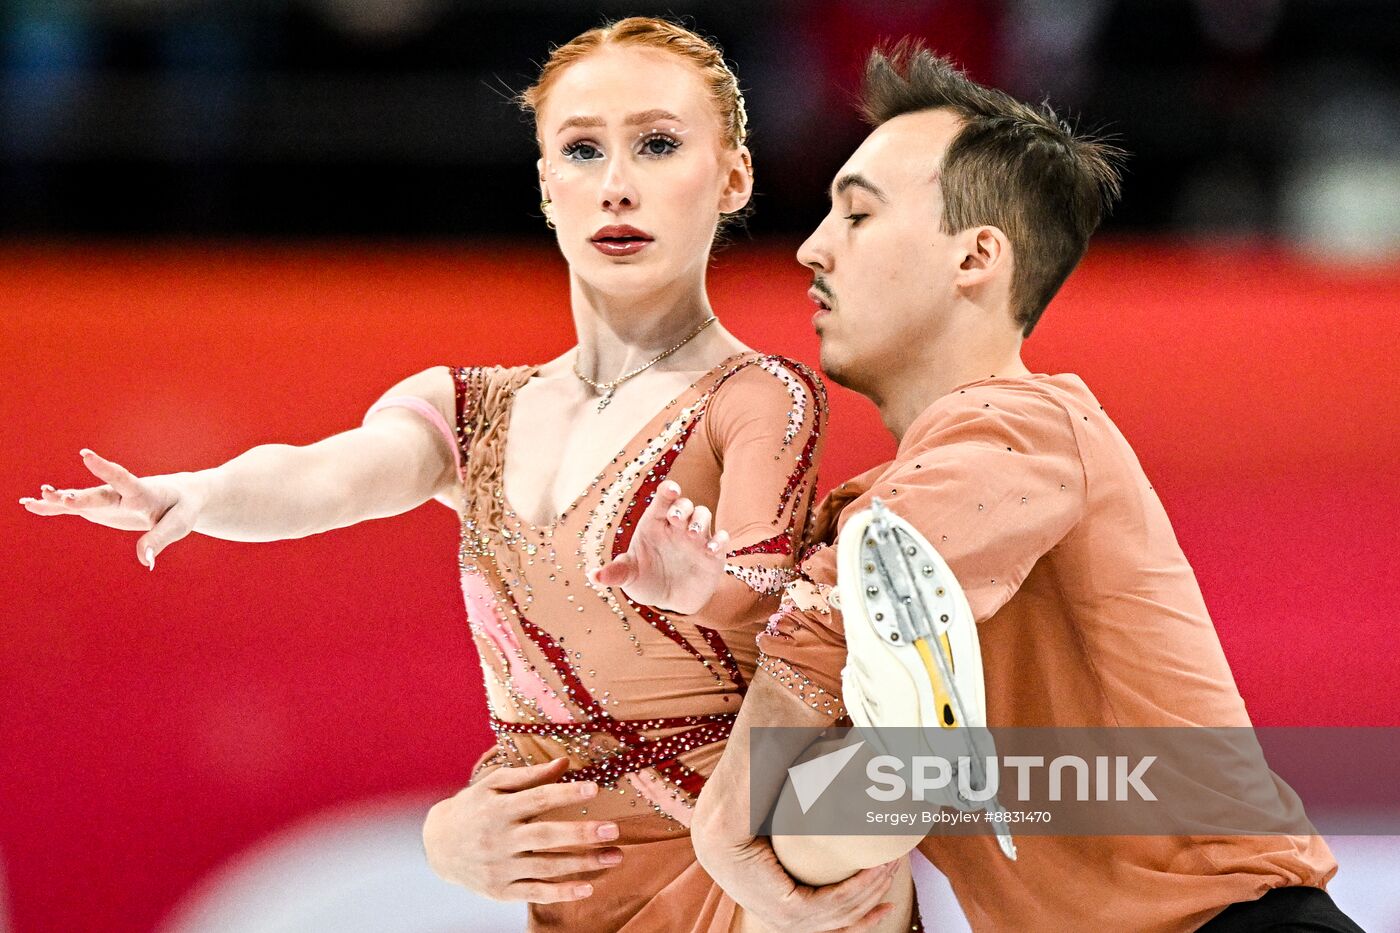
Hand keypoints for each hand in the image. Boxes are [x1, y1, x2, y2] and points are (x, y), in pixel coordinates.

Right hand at [18, 449, 204, 570]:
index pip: (124, 479)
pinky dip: (53, 508)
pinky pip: (73, 508)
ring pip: (80, 498)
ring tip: (36, 497)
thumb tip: (146, 561)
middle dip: (80, 497)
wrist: (177, 496)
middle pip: (98, 494)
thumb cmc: (181, 509)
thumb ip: (160, 539)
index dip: (105, 468)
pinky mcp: (99, 508)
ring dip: (59, 498)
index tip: (86, 456)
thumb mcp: (179, 524)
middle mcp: (120, 493)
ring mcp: (107, 500)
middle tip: (60, 497)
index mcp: (142, 492)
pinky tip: (30, 505)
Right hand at [423, 757, 625, 902]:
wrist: (438, 845)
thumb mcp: (494, 785)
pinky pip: (535, 893)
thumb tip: (565, 763)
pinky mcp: (501, 890)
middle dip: (582, 834)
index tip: (594, 788)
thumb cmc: (473, 807)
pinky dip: (562, 893)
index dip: (565, 793)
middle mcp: (500, 839)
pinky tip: (587, 888)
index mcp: (499, 809)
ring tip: (615, 857)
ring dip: (583, 864)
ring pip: (547, 867)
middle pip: (546, 837)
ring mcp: (501, 867)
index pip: (537, 799)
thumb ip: (529, 775)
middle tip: (613, 830)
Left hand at [589, 480, 729, 613]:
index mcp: (655, 524)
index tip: (670, 489)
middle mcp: (677, 527)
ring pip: (703, 515)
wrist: (670, 600)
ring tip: (692, 534)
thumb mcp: (630, 577)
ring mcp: (697, 538)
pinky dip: (719, 540)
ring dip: (700, 520)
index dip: (668, 491)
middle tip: (676, 519)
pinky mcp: (713, 554)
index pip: (663, 500)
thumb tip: (593, 576)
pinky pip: (721, 539)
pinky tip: (711, 549)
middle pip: (684, 504)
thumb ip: (616, 573)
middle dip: (682, 507)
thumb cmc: (647, 580)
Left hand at [723, 837, 900, 931]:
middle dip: (876, 895)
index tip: (887, 903)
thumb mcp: (783, 844)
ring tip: (892, 862)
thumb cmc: (750, 823)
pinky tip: (876, 871)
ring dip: (873, 888)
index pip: (830, 924)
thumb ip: (804, 850)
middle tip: (896, 866)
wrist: (723, 822)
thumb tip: (834, 829)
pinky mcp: (786, 910)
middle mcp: (782, 922)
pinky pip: (834, 903)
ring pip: (843, 910)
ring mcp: (784, 920)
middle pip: (843, 917)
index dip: (864, 918)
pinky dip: (859, 889)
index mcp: (781, 911)